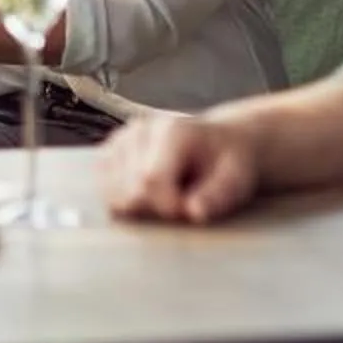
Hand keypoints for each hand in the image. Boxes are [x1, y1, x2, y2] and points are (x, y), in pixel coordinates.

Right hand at [100, 112, 261, 224]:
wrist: (221, 142)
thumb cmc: (229, 161)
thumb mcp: (237, 178)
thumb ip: (217, 195)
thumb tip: (193, 212)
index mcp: (172, 131)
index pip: (150, 181)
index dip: (168, 206)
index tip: (189, 210)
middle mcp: (140, 130)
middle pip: (129, 190)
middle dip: (155, 208)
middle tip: (182, 202)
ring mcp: (121, 139)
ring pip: (113, 192)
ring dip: (139, 205)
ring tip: (168, 194)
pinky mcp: (110, 152)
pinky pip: (105, 188)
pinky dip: (125, 199)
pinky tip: (149, 194)